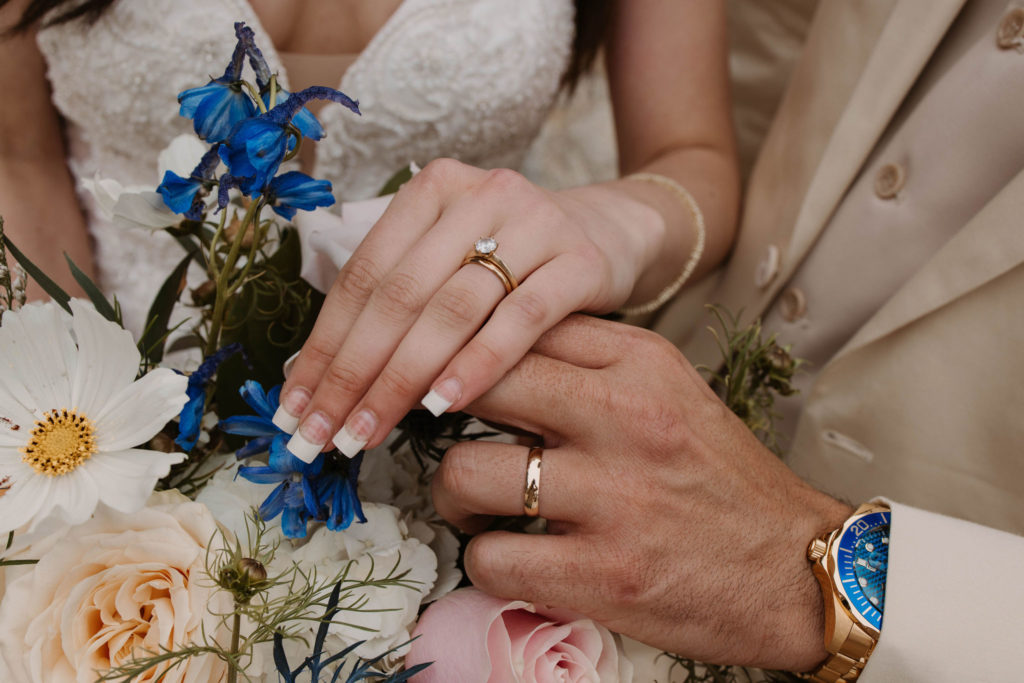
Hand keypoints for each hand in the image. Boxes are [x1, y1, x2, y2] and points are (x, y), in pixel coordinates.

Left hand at [275, 158, 664, 460]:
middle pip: (400, 293)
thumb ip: (399, 300)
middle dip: (353, 371)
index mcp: (434, 190)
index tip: (295, 408)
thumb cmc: (513, 261)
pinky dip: (477, 364)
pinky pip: (521, 319)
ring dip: (402, 378)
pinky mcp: (580, 261)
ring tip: (367, 430)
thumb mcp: (453, 260)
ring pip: (452, 308)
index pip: (363, 274)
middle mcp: (481, 195)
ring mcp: (535, 223)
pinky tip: (443, 406)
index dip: (323, 344)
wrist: (608, 234)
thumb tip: (320, 381)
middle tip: (323, 434)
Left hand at [434, 315, 852, 670]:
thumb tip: (499, 352)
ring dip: (453, 494)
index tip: (451, 373)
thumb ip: (594, 363)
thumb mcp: (673, 391)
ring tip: (475, 505)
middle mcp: (624, 418)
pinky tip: (510, 556)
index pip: (517, 325)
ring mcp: (612, 497)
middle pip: (478, 382)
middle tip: (444, 433)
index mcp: (640, 363)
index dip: (467, 349)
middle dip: (443, 409)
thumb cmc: (723, 480)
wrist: (797, 569)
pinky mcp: (604, 575)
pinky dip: (485, 560)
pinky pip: (490, 558)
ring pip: (465, 472)